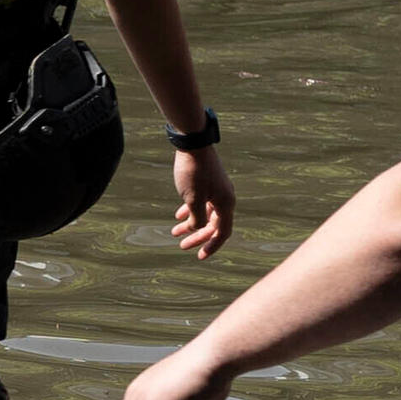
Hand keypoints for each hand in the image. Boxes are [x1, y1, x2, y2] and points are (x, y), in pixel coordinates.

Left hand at [170, 142, 237, 261]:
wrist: (192, 142)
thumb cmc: (193, 172)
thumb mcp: (193, 199)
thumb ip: (196, 218)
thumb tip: (197, 229)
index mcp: (225, 204)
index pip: (222, 232)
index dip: (212, 246)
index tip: (200, 256)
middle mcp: (225, 197)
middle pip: (213, 225)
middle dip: (197, 236)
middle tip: (181, 246)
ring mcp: (217, 189)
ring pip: (205, 213)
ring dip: (192, 224)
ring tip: (175, 233)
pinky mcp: (208, 182)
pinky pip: (202, 202)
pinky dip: (191, 210)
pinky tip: (178, 216)